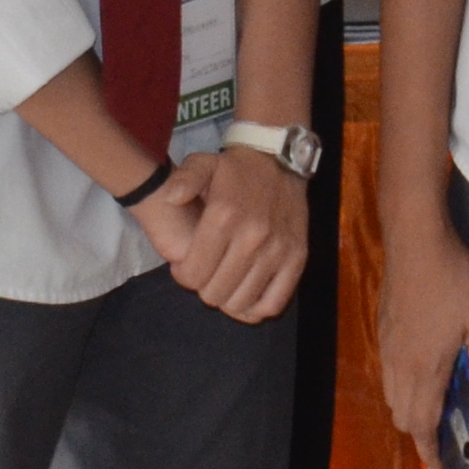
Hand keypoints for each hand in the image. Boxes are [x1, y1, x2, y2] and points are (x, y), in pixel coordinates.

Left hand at [131, 150, 307, 322]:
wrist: (281, 161)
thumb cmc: (236, 169)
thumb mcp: (203, 163)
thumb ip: (184, 179)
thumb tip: (171, 198)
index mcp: (224, 216)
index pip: (193, 274)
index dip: (184, 276)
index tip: (186, 266)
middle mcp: (252, 237)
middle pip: (215, 293)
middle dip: (204, 287)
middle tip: (206, 271)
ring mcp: (277, 250)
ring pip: (241, 302)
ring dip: (228, 298)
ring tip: (225, 280)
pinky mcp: (297, 258)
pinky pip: (274, 303)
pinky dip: (256, 308)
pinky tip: (247, 294)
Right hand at [373, 212, 468, 443]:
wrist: (415, 239)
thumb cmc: (454, 279)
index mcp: (425, 369)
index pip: (421, 426)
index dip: (430, 452)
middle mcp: (399, 365)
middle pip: (404, 417)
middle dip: (422, 434)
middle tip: (446, 437)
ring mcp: (388, 348)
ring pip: (393, 397)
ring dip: (413, 410)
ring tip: (438, 408)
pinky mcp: (384, 331)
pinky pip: (390, 376)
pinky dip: (404, 388)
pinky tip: (425, 373)